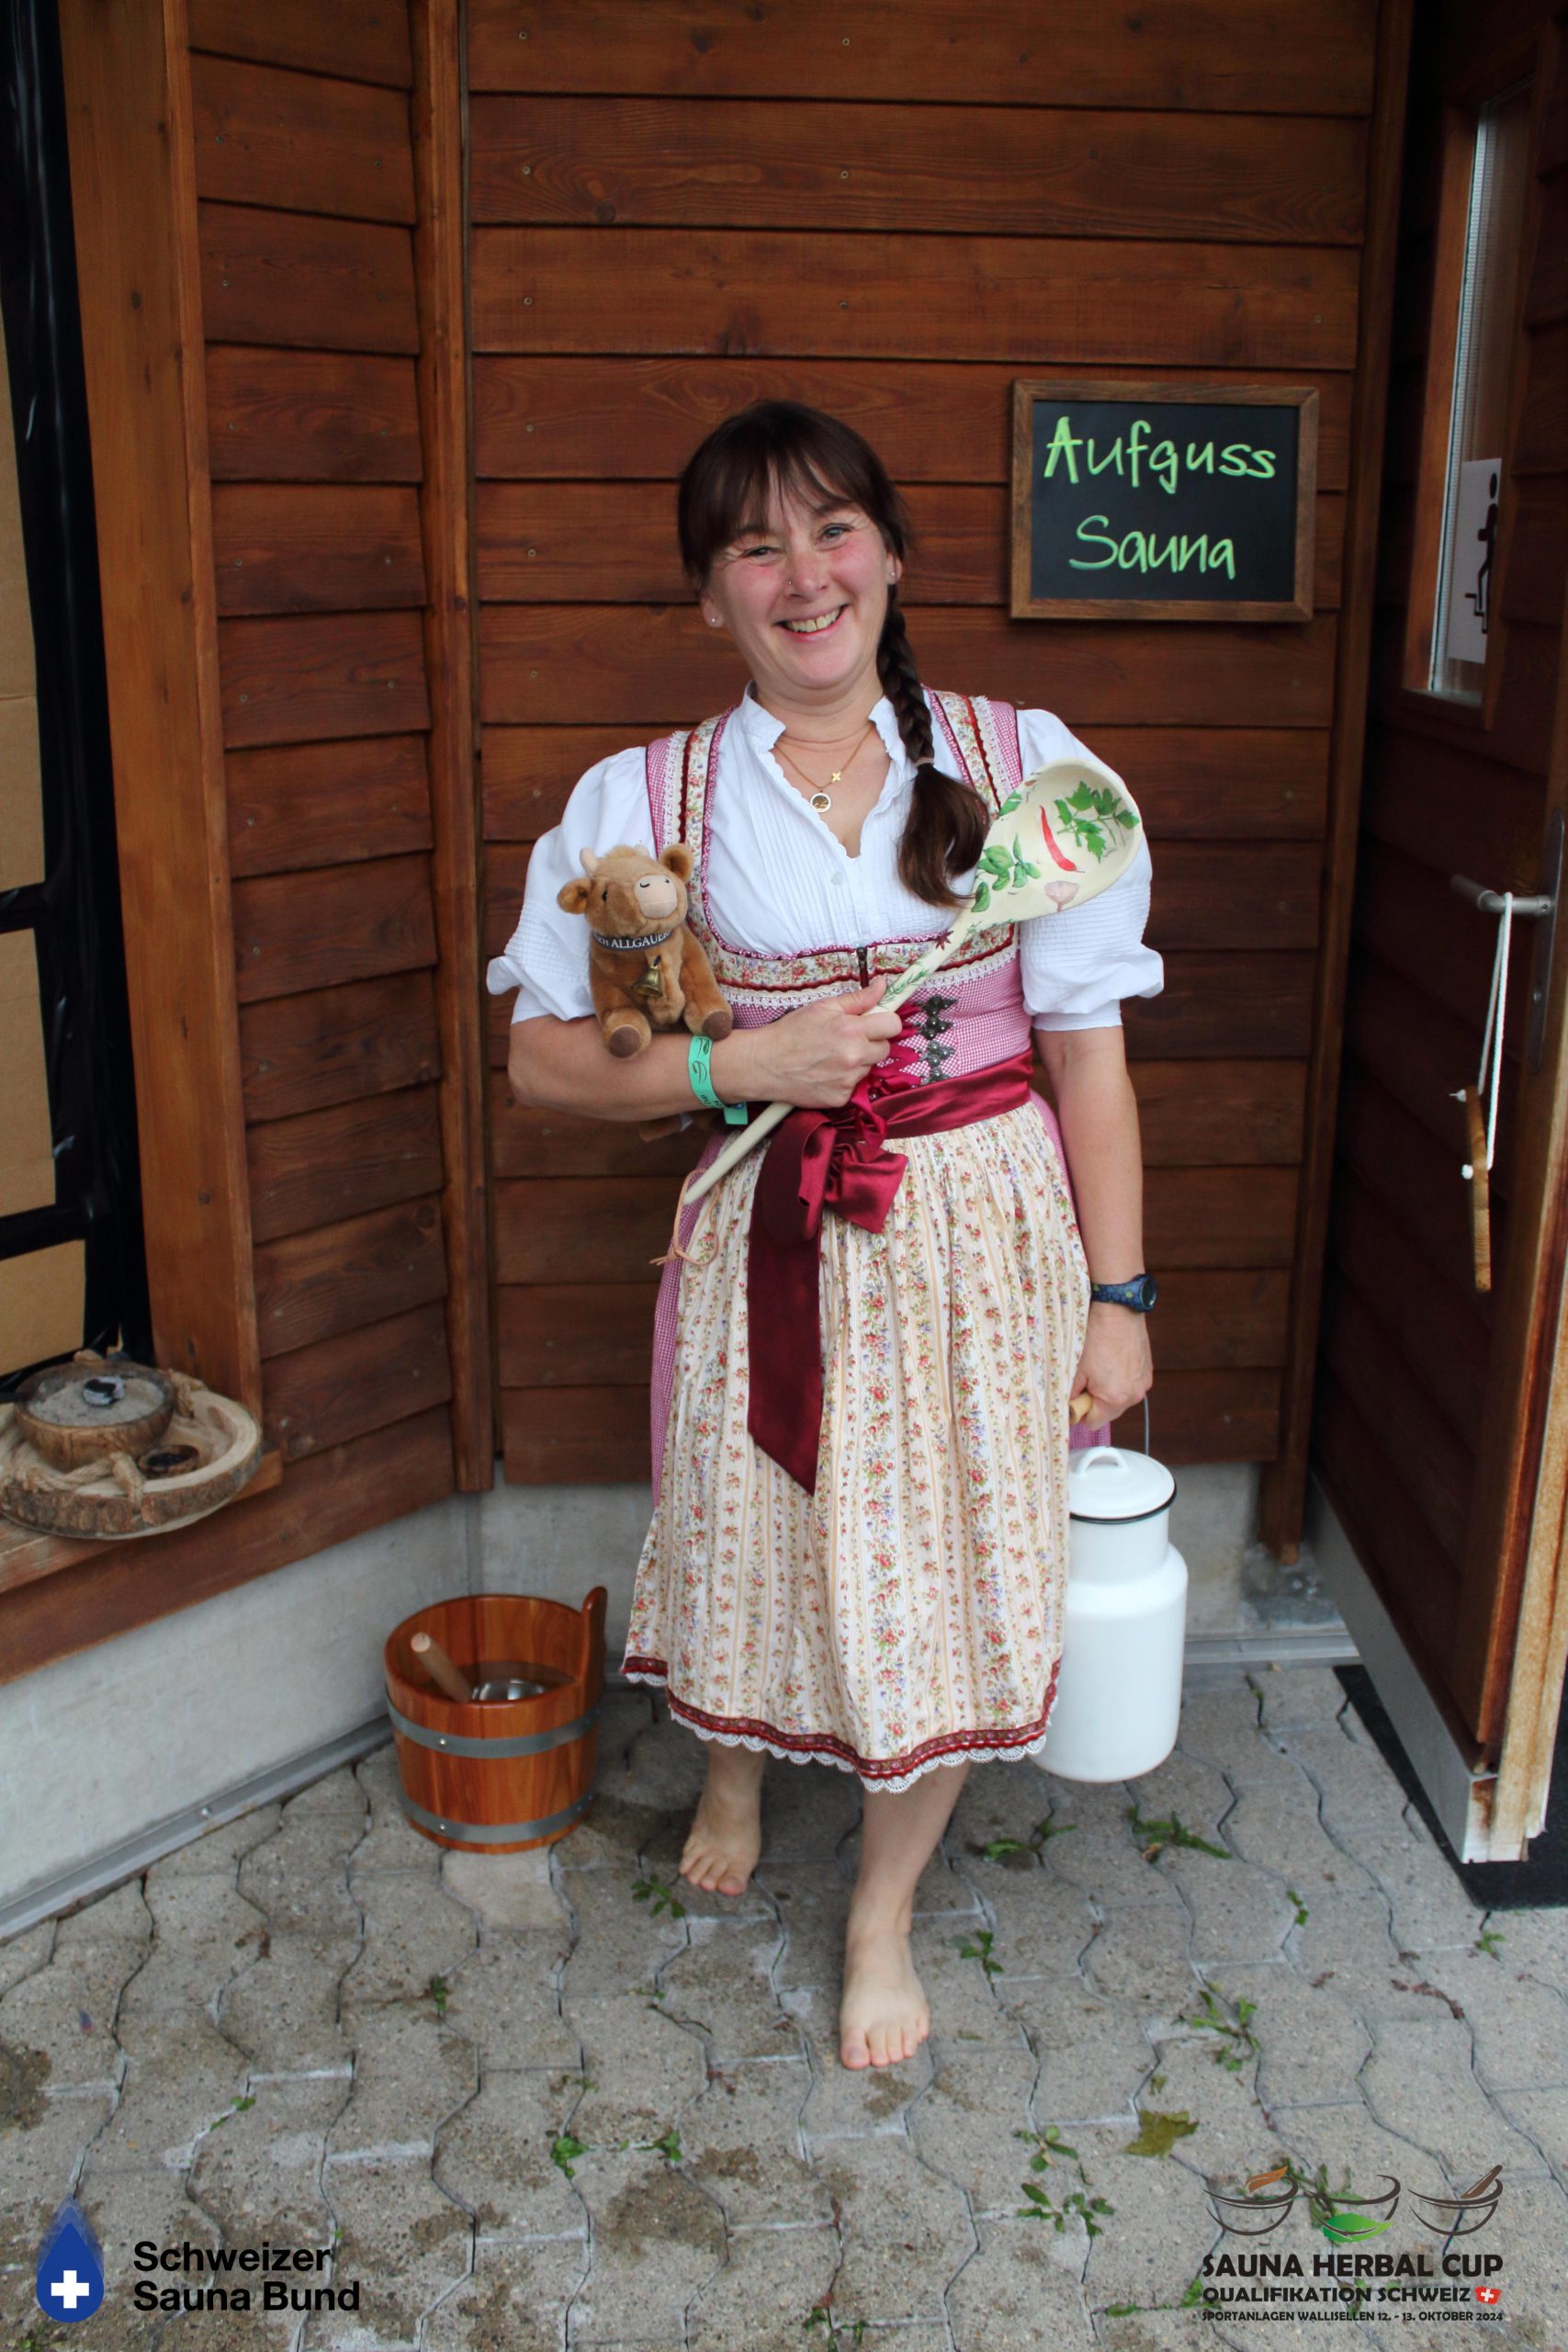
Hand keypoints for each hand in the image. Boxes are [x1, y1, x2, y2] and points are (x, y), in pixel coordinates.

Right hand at [745, 975, 903, 1107]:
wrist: (764, 1064)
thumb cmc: (791, 1032)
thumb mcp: (823, 1007)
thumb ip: (858, 998)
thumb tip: (883, 985)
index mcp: (852, 1030)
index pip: (893, 1025)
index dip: (884, 1022)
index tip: (874, 1022)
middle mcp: (854, 1057)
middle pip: (884, 1049)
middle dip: (871, 1042)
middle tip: (847, 1039)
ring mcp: (848, 1081)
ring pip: (868, 1068)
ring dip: (857, 1061)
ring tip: (830, 1056)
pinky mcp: (840, 1098)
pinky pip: (853, 1086)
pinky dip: (843, 1080)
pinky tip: (824, 1072)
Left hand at [1071, 1300, 1152, 1427]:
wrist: (1118, 1310)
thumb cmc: (1096, 1337)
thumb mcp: (1076, 1369)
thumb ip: (1071, 1395)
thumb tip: (1069, 1409)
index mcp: (1115, 1399)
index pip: (1093, 1423)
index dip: (1080, 1411)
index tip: (1075, 1396)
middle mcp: (1134, 1396)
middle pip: (1109, 1413)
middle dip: (1095, 1401)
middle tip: (1087, 1378)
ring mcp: (1144, 1384)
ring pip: (1120, 1399)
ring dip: (1109, 1390)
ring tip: (1101, 1366)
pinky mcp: (1148, 1372)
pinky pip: (1130, 1385)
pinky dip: (1120, 1379)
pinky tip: (1112, 1360)